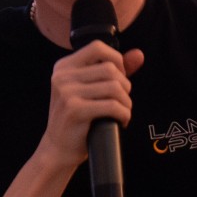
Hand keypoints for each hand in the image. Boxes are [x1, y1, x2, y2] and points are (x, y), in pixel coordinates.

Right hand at [37, 41, 145, 170]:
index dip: (116, 60)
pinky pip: (112, 106)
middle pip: (110, 69)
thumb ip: (113, 70)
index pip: (97, 47)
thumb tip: (139, 54)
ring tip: (122, 113)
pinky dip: (124, 114)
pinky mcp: (75, 110)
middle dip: (124, 86)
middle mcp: (62, 76)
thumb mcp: (90, 90)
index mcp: (64, 67)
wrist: (57, 149)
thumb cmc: (76, 120)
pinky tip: (120, 122)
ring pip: (114, 87)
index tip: (119, 78)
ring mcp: (67, 93)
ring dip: (126, 102)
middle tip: (122, 102)